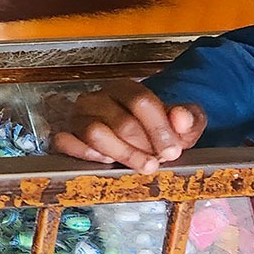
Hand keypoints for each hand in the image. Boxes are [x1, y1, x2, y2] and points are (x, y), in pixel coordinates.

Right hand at [48, 79, 207, 172]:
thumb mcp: (181, 122)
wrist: (133, 133)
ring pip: (94, 133)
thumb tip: (180, 118)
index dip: (159, 129)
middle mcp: (98, 99)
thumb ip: (187, 118)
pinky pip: (66, 143)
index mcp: (125, 89)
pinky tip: (108, 162)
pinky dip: (86, 154)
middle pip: (120, 121)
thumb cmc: (156, 128)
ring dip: (122, 153)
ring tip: (140, 165)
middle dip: (143, 147)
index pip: (140, 102)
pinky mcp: (66, 134)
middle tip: (157, 162)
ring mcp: (78, 116)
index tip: (173, 151)